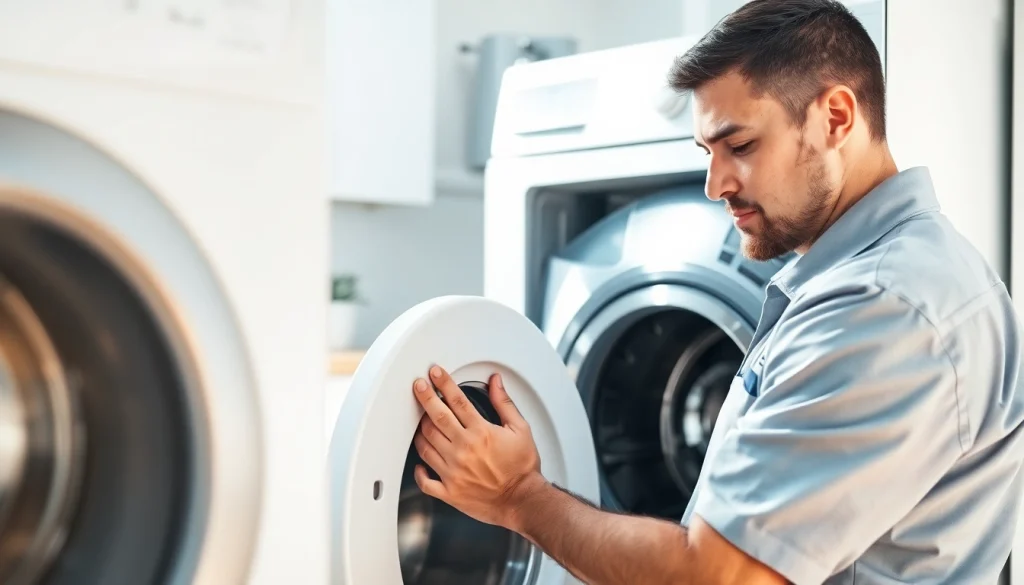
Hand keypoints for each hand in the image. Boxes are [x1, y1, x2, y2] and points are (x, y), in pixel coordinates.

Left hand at [412, 365, 545, 529]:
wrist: (522, 501)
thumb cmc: (522, 469)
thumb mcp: (520, 430)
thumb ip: (504, 403)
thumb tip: (495, 382)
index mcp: (481, 433)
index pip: (457, 401)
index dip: (443, 383)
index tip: (435, 374)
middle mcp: (464, 450)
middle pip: (436, 417)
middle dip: (425, 397)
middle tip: (419, 386)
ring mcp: (453, 471)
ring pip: (426, 444)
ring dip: (420, 430)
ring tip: (420, 420)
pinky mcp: (449, 491)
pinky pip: (425, 481)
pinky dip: (419, 471)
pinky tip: (420, 463)